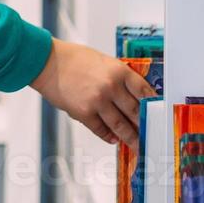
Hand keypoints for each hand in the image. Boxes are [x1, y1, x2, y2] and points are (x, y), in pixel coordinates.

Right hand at [28, 38, 157, 151]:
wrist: (46, 62)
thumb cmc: (72, 58)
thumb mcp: (102, 61)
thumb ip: (117, 76)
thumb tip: (131, 94)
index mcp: (118, 71)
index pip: (144, 91)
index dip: (153, 104)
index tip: (158, 113)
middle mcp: (111, 87)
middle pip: (135, 111)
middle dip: (144, 125)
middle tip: (151, 134)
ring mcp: (98, 102)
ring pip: (121, 126)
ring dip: (131, 137)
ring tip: (137, 144)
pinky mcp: (83, 113)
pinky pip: (101, 129)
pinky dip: (108, 136)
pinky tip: (113, 139)